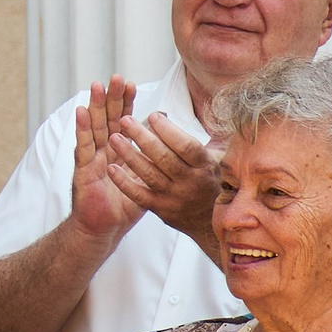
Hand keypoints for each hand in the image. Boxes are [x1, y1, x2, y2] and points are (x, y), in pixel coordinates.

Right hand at [69, 79, 148, 245]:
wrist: (103, 229)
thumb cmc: (124, 207)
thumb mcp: (145, 179)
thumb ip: (154, 159)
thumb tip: (175, 141)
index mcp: (117, 151)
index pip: (121, 121)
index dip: (125, 103)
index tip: (131, 84)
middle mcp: (102, 151)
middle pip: (107, 119)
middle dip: (111, 97)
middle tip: (115, 77)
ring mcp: (91, 159)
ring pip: (94, 128)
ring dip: (95, 105)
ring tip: (97, 85)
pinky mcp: (82, 171)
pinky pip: (84, 148)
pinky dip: (81, 129)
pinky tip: (80, 112)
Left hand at [106, 104, 219, 240]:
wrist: (210, 222)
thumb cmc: (211, 182)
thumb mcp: (220, 159)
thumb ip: (213, 137)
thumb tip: (216, 109)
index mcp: (205, 166)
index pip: (185, 146)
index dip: (168, 130)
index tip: (153, 116)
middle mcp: (190, 182)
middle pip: (163, 157)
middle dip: (141, 137)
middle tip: (125, 121)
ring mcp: (174, 197)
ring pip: (148, 173)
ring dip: (129, 154)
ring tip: (115, 138)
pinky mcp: (160, 209)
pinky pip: (138, 195)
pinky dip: (124, 182)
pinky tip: (112, 168)